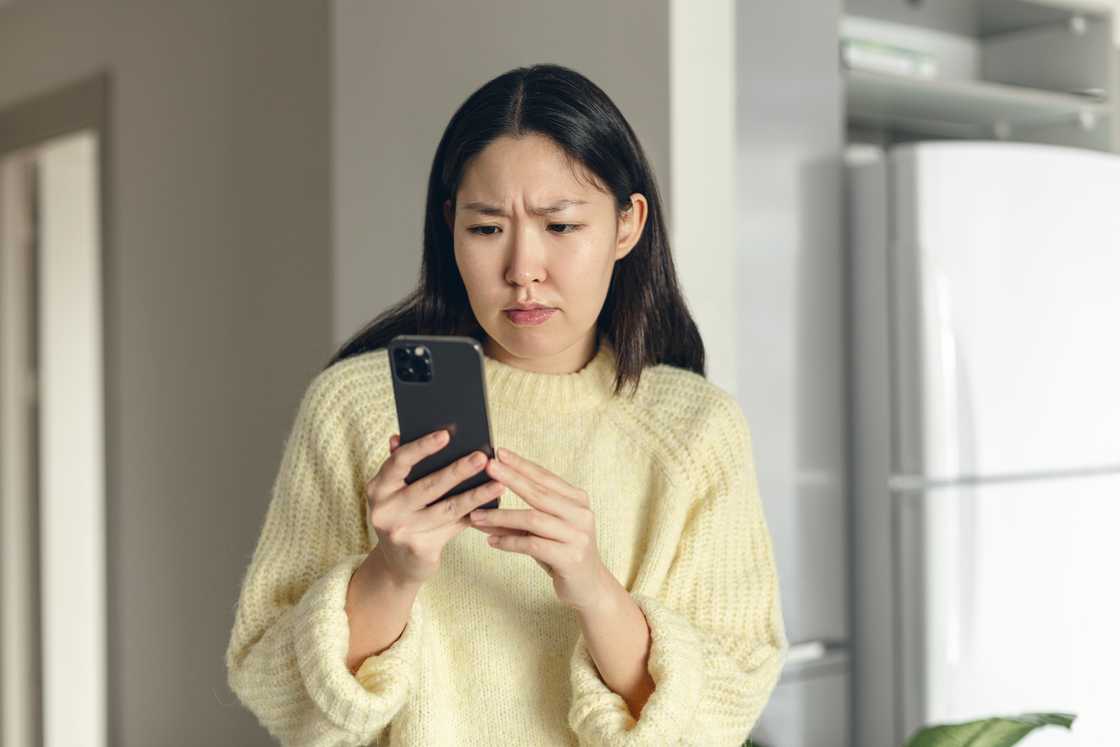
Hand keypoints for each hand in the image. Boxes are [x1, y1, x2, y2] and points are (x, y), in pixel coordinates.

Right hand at [363, 429, 505, 586]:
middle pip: (428, 486)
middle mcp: (386, 510)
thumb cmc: (403, 516)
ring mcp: (402, 532)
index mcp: (378, 488)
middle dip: (458, 470)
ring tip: (498, 483)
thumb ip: (401, 466)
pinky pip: (454, 527)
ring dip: (476, 495)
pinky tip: (492, 506)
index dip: (422, 447)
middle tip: (482, 457)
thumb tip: (402, 436)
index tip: (446, 435)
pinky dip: (474, 515)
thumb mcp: (394, 492)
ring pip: (447, 508)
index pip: (399, 461)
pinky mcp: (420, 550)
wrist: (397, 564)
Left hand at [469, 446, 610, 611]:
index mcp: (577, 500)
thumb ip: (520, 517)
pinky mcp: (571, 558)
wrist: (589, 587)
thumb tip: (482, 502)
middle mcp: (581, 514)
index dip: (522, 464)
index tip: (499, 452)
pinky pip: (532, 545)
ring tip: (476, 515)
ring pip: (533, 519)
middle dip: (511, 478)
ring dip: (501, 516)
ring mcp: (578, 536)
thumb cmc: (562, 553)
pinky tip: (491, 540)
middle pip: (539, 493)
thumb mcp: (545, 531)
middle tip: (487, 468)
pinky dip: (509, 541)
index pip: (545, 477)